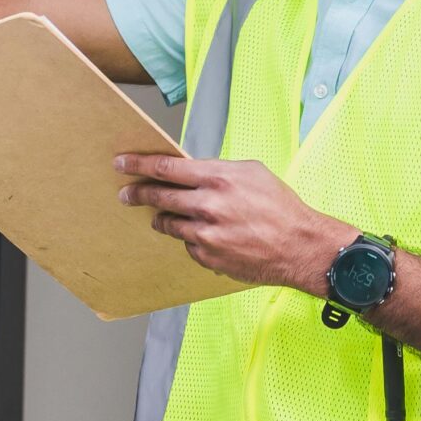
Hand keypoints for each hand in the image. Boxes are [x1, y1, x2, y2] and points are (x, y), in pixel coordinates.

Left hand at [115, 153, 347, 293]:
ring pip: (167, 223)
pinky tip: (207, 235)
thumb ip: (217, 170)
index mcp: (218, 178)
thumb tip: (190, 171)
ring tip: (166, 215)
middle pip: (158, 196)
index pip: (166, 168)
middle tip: (126, 193)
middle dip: (137, 193)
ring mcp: (205, 233)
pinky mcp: (207, 256)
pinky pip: (186, 244)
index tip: (122, 164)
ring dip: (163, 218)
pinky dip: (190, 237)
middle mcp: (208, 205)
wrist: (298, 245)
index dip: (139, 164)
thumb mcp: (251, 172)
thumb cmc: (279, 206)